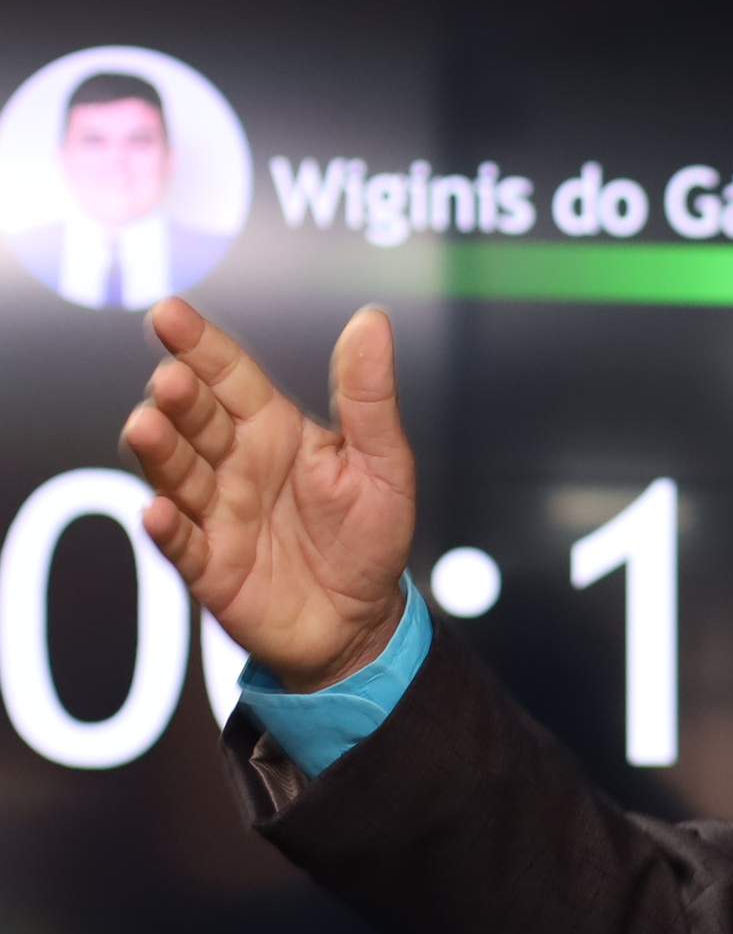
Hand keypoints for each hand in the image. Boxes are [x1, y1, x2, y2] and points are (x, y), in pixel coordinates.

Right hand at [123, 298, 415, 692]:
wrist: (362, 620)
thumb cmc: (370, 535)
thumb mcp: (383, 462)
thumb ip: (369, 396)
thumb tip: (373, 320)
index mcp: (273, 428)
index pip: (229, 375)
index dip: (199, 344)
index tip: (169, 313)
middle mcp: (233, 463)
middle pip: (195, 419)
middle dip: (179, 398)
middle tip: (172, 382)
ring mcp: (215, 512)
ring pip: (176, 472)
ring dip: (160, 451)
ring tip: (148, 427)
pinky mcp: (208, 566)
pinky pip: (181, 544)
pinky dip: (167, 528)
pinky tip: (159, 511)